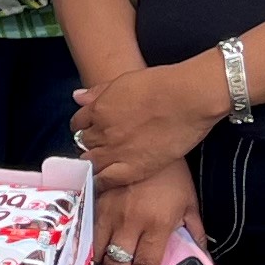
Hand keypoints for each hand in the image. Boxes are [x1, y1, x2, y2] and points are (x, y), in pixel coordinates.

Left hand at [69, 55, 223, 188]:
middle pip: (83, 144)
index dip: (84, 127)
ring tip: (99, 166)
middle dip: (88, 145)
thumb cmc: (162, 85)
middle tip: (98, 148)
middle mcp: (102, 132)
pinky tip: (99, 183)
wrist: (187, 98)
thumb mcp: (124, 81)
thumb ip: (98, 91)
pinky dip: (99, 182)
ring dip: (92, 163)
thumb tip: (77, 97)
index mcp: (98, 109)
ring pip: (90, 163)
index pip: (78, 123)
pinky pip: (106, 180)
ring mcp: (116, 151)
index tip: (90, 130)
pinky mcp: (133, 168)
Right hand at [93, 169, 203, 264]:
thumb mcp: (190, 203)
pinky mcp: (96, 200)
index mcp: (157, 225)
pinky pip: (88, 230)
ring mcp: (109, 212)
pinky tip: (91, 252)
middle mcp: (130, 223)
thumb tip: (201, 256)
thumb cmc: (172, 174)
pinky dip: (90, 244)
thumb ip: (194, 232)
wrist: (148, 139)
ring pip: (97, 250)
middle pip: (117, 264)